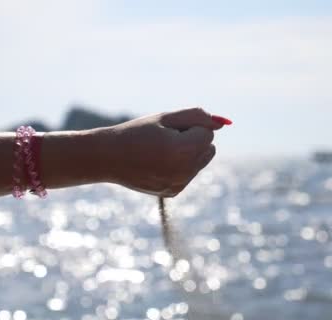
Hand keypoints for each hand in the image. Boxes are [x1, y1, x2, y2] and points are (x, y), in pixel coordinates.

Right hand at [105, 108, 228, 196]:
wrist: (108, 158)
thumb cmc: (136, 133)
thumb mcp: (165, 118)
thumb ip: (196, 116)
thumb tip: (222, 124)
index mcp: (183, 151)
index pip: (208, 133)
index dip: (189, 127)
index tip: (167, 129)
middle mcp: (184, 171)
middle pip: (209, 148)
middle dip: (194, 140)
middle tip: (165, 138)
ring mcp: (179, 184)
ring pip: (200, 162)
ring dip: (188, 153)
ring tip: (160, 151)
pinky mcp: (173, 192)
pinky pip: (188, 173)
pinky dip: (179, 166)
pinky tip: (157, 163)